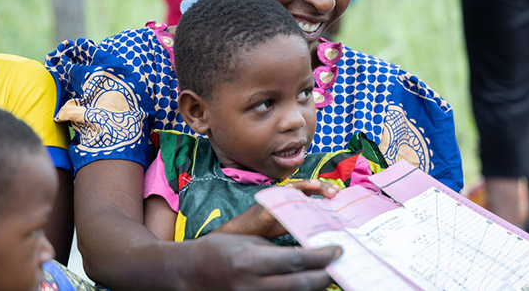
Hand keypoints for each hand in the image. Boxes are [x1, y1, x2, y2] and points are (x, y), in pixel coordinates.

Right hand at [182, 233, 341, 290]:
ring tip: (327, 276)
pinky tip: (307, 286)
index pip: (295, 260)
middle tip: (339, 265)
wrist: (190, 273)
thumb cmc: (219, 250)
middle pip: (299, 284)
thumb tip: (306, 255)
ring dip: (314, 288)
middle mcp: (251, 285)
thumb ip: (276, 250)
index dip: (320, 257)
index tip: (337, 250)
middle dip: (324, 276)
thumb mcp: (248, 242)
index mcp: (250, 261)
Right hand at [215, 180, 340, 237]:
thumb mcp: (294, 221)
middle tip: (334, 191)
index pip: (312, 189)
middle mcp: (286, 194)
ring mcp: (275, 198)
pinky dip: (285, 197)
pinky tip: (293, 194)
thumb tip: (328, 222)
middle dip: (321, 186)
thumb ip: (308, 219)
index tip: (338, 192)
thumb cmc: (269, 226)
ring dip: (305, 185)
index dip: (325, 188)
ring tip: (316, 184)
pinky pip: (276, 200)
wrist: (247, 232)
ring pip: (292, 188)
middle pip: (306, 186)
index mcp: (294, 197)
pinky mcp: (266, 207)